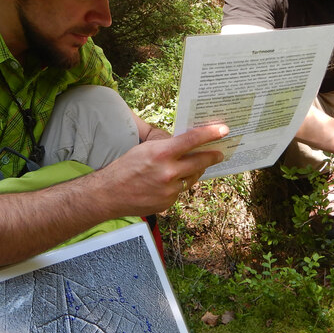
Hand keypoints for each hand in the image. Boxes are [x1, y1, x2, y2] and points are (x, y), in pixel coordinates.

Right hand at [95, 124, 227, 215]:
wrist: (109, 194)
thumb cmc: (125, 168)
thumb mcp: (145, 149)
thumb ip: (167, 148)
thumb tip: (186, 145)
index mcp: (161, 154)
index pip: (192, 140)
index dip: (211, 133)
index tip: (224, 129)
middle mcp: (168, 172)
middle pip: (200, 162)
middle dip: (212, 156)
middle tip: (220, 153)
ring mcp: (169, 190)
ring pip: (191, 178)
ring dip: (193, 172)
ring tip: (190, 166)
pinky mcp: (168, 203)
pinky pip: (179, 191)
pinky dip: (177, 186)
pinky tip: (166, 183)